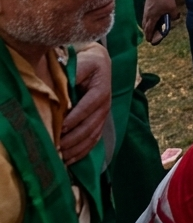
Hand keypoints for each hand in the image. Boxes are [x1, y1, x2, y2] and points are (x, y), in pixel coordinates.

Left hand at [62, 44, 110, 164]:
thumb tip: (58, 96)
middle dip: (74, 138)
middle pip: (92, 124)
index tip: (61, 127)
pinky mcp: (100, 122)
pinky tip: (70, 159)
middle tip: (56, 147)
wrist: (97, 63)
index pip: (90, 104)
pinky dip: (82, 151)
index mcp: (101, 88)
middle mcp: (106, 104)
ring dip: (77, 148)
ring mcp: (104, 115)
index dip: (77, 116)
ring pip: (93, 135)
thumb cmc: (84, 64)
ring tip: (61, 156)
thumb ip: (70, 78)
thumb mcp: (79, 65)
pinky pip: (93, 140)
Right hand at [142, 0, 177, 44]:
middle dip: (147, 33)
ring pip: (144, 21)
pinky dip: (147, 21)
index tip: (150, 41)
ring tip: (149, 30)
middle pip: (145, 27)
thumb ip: (174, 15)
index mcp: (152, 17)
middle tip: (149, 37)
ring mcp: (145, 10)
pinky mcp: (146, 6)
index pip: (150, 29)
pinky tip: (150, 20)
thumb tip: (175, 18)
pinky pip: (145, 17)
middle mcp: (147, 15)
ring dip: (146, 27)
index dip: (150, 36)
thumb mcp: (172, 7)